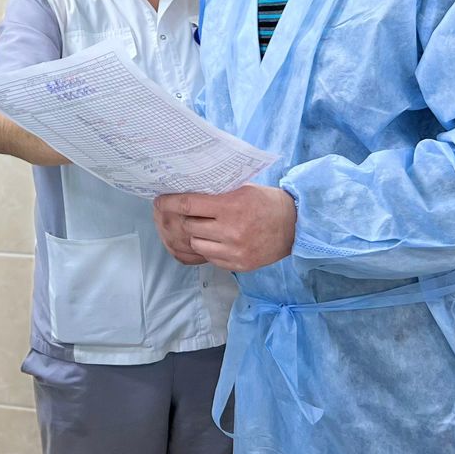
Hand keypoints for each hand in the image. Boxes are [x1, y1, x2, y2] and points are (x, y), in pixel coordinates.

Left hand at [153, 184, 296, 273]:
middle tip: (180, 213)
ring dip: (194, 235)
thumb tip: (184, 190)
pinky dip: (207, 248)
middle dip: (182, 219)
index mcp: (231, 205)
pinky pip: (209, 258)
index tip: (160, 201)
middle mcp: (232, 230)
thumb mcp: (242, 189)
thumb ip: (216, 192)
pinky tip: (214, 239)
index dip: (169, 203)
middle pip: (189, 226)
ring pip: (196, 244)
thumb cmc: (266, 202)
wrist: (295, 226)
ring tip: (200, 227)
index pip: (189, 205)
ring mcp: (235, 250)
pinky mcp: (238, 264)